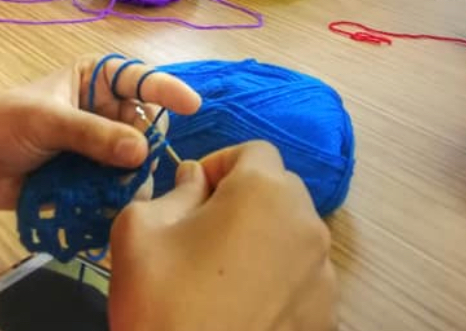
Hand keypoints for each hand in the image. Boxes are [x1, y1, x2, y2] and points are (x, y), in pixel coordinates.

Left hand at [0, 55, 201, 208]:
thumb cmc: (2, 125)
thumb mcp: (46, 122)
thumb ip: (92, 135)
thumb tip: (140, 150)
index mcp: (95, 80)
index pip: (139, 79)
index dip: (167, 90)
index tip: (192, 105)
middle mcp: (104, 111)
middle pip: (144, 127)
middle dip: (144, 146)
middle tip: (131, 165)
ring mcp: (98, 148)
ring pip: (134, 162)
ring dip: (130, 178)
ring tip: (116, 191)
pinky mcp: (90, 180)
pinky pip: (117, 189)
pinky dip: (116, 199)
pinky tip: (109, 208)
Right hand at [108, 141, 337, 330]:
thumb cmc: (163, 302)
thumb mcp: (139, 231)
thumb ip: (171, 191)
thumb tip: (194, 183)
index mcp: (265, 191)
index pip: (253, 151)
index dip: (218, 165)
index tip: (190, 194)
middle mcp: (307, 224)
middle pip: (278, 191)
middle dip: (243, 201)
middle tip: (202, 233)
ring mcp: (323, 274)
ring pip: (291, 235)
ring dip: (262, 241)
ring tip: (221, 276)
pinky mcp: (327, 316)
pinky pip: (301, 279)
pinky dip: (278, 281)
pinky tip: (243, 307)